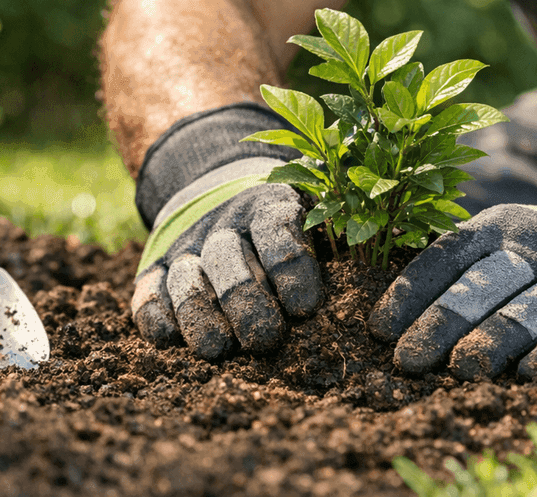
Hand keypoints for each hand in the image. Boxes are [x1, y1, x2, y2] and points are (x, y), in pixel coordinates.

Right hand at [131, 105, 321, 358]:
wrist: (220, 188)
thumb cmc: (288, 221)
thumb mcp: (318, 210)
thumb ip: (345, 230)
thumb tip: (389, 254)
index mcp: (270, 204)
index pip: (277, 229)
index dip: (291, 269)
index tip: (306, 308)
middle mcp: (224, 223)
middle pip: (230, 261)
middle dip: (248, 304)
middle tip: (267, 339)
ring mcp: (186, 246)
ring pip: (187, 279)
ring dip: (201, 316)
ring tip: (220, 349)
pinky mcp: (155, 268)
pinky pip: (147, 292)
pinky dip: (155, 315)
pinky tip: (171, 339)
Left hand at [368, 186, 536, 379]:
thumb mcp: (508, 240)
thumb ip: (461, 268)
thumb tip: (392, 319)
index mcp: (499, 226)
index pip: (446, 257)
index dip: (411, 293)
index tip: (381, 331)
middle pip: (482, 286)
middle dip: (442, 324)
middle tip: (409, 362)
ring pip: (530, 308)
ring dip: (494, 340)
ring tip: (462, 370)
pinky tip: (533, 374)